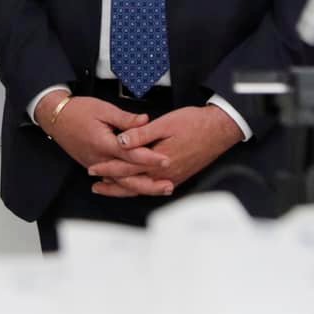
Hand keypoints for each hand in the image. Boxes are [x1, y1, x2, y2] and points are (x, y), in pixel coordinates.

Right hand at [39, 94, 170, 184]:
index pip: (131, 154)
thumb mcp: (104, 109)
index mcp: (104, 143)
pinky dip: (126, 186)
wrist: (56, 118)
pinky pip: (113, 181)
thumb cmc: (78, 110)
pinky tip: (139, 189)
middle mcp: (100, 159)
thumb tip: (146, 120)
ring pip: (121, 183)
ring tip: (159, 189)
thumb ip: (126, 118)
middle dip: (149, 184)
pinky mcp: (94, 166)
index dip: (149, 158)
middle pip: (127, 177)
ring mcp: (96, 165)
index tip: (166, 160)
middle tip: (169, 184)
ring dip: (141, 188)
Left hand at [86, 105, 243, 197]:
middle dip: (113, 185)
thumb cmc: (194, 123)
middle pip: (132, 184)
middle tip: (95, 185)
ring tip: (111, 189)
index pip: (126, 168)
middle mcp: (164, 174)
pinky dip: (143, 189)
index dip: (108, 168)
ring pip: (144, 189)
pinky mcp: (180, 176)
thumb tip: (120, 142)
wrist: (220, 130)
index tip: (93, 168)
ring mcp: (173, 178)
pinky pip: (156, 188)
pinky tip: (138, 187)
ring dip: (126, 189)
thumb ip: (141, 135)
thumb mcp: (164, 124)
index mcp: (157, 161)